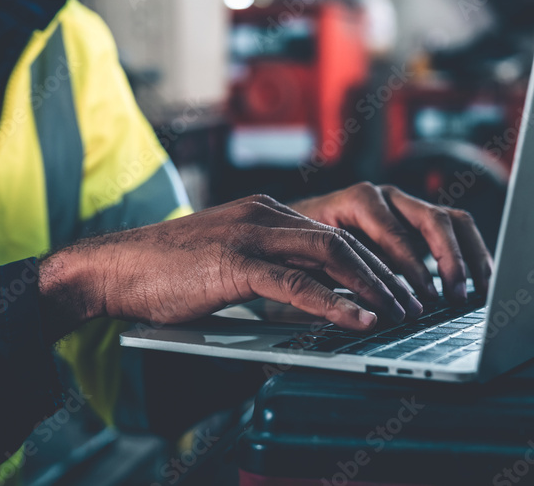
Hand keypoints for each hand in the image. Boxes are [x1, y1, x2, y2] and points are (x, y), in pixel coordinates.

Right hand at [38, 195, 422, 340]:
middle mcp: (265, 215)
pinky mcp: (234, 263)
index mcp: (267, 212)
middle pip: (347, 240)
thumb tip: (314, 306)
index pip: (339, 232)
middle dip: (391, 274)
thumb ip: (271, 273)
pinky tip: (360, 322)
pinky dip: (335, 304)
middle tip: (419, 304)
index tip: (406, 288)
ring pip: (332, 255)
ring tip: (403, 315)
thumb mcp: (229, 263)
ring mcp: (250, 235)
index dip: (379, 261)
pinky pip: (297, 283)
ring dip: (375, 288)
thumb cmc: (168, 272)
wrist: (114, 267)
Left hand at [289, 182, 493, 303]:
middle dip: (450, 260)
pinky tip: (478, 283)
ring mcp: (406, 204)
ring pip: (452, 221)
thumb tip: (366, 311)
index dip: (414, 266)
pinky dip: (472, 255)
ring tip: (477, 293)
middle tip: (456, 297)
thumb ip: (338, 276)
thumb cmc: (302, 245)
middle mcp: (387, 197)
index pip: (395, 232)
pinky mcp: (420, 219)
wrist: (296, 227)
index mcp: (359, 200)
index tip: (427, 296)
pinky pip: (457, 229)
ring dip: (469, 257)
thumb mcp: (312, 258)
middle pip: (433, 219)